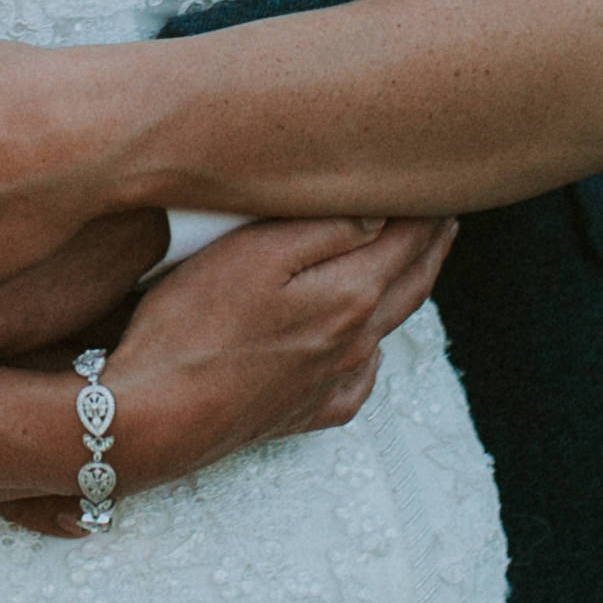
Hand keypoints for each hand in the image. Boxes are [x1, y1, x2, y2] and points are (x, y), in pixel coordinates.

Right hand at [0, 213, 449, 533]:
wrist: (158, 418)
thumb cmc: (194, 326)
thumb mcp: (254, 254)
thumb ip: (324, 231)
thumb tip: (380, 215)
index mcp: (350, 295)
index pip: (406, 241)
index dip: (426, 210)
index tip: (440, 184)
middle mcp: (355, 341)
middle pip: (409, 284)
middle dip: (430, 246)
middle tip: (445, 216)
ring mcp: (333, 382)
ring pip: (388, 329)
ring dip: (407, 290)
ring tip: (414, 263)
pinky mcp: (307, 413)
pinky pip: (359, 379)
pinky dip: (373, 352)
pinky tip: (365, 346)